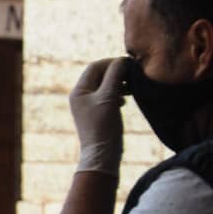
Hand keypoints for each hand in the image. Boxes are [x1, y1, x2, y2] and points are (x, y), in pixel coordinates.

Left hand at [69, 57, 129, 175]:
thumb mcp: (109, 97)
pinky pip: (107, 96)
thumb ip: (115, 76)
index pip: (95, 66)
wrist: (102, 153)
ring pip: (105, 86)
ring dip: (119, 83)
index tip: (129, 64)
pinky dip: (117, 94)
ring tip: (131, 87)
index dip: (112, 62)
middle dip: (116, 73)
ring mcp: (88, 105)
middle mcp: (80, 96)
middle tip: (133, 74)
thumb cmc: (104, 125)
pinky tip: (124, 100)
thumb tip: (121, 59)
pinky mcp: (97, 113)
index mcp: (79, 91)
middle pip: (100, 75)